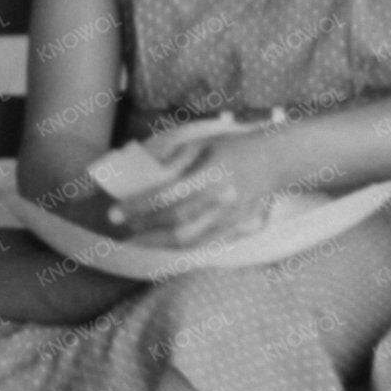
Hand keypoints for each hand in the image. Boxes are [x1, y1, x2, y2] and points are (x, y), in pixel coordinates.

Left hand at [112, 126, 295, 250]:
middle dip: (144, 228)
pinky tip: (163, 242)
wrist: (275, 160)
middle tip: (123, 227)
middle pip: (177, 224)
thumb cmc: (233, 147)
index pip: (168, 196)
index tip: (116, 212)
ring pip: (189, 240)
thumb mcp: (201, 144)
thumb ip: (173, 161)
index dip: (139, 207)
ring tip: (137, 239)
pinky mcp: (237, 229)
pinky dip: (179, 246)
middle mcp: (223, 199)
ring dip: (158, 243)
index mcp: (212, 174)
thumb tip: (144, 179)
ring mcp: (232, 218)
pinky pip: (203, 244)